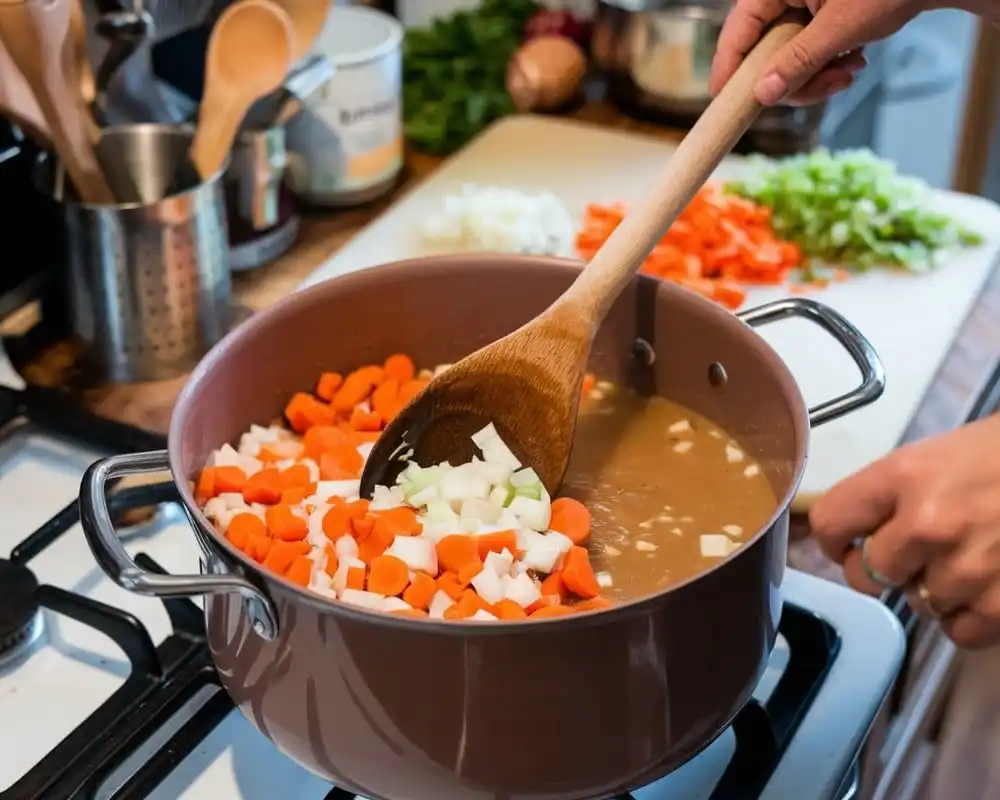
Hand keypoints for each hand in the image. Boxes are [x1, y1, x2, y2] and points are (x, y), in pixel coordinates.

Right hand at [709, 0, 923, 105]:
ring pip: (786, 60)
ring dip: (817, 77)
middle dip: (794, 79)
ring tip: (850, 70)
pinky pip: (806, 55)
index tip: (725, 105)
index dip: (729, 70)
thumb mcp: (842, 27)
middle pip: (762, 53)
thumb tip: (763, 95)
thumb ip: (799, 61)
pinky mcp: (817, 18)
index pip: (737, 31)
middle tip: (827, 87)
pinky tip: (853, 60)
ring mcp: (800, 6)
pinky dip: (827, 66)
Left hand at [809, 415, 999, 648]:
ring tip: (964, 559)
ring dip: (933, 589)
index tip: (844, 542)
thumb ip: (892, 492)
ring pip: (916, 603)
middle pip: (865, 574)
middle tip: (906, 556)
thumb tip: (854, 530)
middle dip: (879, 569)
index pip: (830, 522)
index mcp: (903, 476)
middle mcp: (927, 523)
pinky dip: (968, 617)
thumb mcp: (937, 455)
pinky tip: (984, 589)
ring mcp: (967, 568)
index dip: (833, 538)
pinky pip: (959, 632)